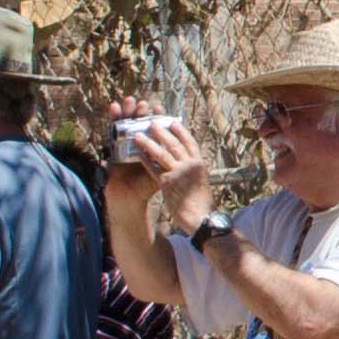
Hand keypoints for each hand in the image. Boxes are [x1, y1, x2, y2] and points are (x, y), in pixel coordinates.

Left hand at [113, 112, 220, 232]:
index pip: (190, 142)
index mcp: (199, 163)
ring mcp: (179, 173)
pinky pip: (153, 167)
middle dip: (162, 132)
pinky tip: (137, 152)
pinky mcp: (168, 182)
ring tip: (138, 134)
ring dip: (149, 142)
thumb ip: (193, 169)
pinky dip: (145, 159)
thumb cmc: (200, 202)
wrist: (199, 217)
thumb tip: (187, 161)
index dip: (180, 131)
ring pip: (162, 153)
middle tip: (152, 122)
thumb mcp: (201, 181)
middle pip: (174, 144)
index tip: (173, 122)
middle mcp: (190, 165)